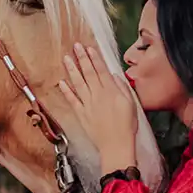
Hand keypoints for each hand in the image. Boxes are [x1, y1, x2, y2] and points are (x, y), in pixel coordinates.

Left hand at [58, 43, 137, 170]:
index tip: (89, 48)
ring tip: (66, 58)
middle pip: (88, 73)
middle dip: (82, 58)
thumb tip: (114, 76)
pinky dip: (66, 91)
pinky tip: (61, 82)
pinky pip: (72, 100)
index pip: (101, 70)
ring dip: (72, 70)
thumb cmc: (127, 126)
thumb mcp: (131, 103)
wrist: (116, 145)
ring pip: (78, 83)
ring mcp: (88, 105)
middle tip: (75, 46)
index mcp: (111, 92)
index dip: (94, 58)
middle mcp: (98, 96)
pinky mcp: (81, 114)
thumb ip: (122, 88)